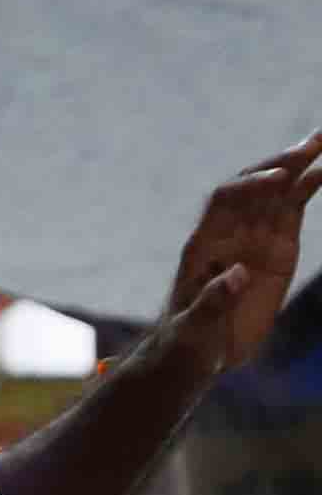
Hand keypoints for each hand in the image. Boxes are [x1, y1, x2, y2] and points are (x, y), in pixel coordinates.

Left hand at [145, 124, 321, 378]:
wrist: (197, 354)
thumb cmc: (186, 343)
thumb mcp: (193, 329)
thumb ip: (212, 303)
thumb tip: (237, 275)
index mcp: (203, 245)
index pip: (225, 202)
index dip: (250, 186)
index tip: (279, 179)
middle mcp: (228, 233)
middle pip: (254, 187)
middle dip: (280, 163)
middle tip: (315, 140)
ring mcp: (253, 239)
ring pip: (276, 193)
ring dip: (298, 166)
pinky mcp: (276, 251)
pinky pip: (291, 212)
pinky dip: (306, 189)